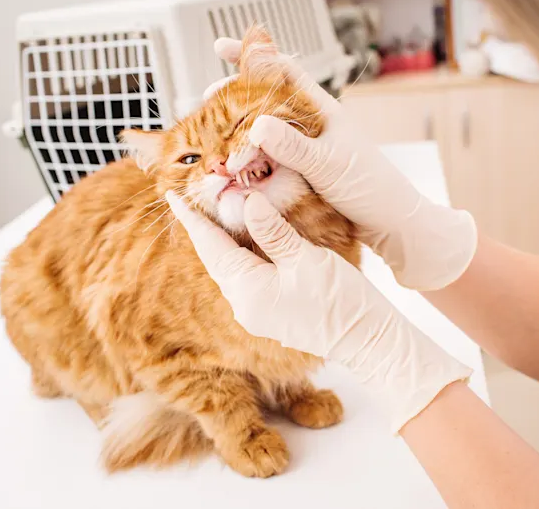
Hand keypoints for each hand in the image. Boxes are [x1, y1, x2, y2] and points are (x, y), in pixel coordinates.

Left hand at [167, 191, 471, 432]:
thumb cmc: (340, 300)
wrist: (366, 340)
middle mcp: (243, 305)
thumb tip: (247, 202)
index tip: (172, 198)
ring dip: (223, 241)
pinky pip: (246, 278)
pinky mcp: (270, 313)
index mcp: (247, 290)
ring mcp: (256, 312)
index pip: (211, 247)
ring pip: (231, 268)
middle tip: (195, 198)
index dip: (192, 220)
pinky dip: (242, 255)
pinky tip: (247, 240)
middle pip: (217, 258)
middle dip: (205, 228)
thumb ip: (272, 231)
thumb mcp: (305, 258)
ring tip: (217, 214)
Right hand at [207, 38, 477, 291]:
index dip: (253, 57)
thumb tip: (258, 125)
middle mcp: (311, 127)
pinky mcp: (304, 174)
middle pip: (265, 102)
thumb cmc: (371, 188)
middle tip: (207, 102)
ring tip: (216, 141)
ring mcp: (306, 150)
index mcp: (321, 111)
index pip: (283, 72)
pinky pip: (270, 162)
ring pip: (264, 134)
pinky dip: (251, 162)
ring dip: (239, 134)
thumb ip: (294, 146)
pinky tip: (235, 169)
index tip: (221, 47)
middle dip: (234, 99)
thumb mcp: (329, 165)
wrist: (391, 223)